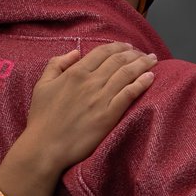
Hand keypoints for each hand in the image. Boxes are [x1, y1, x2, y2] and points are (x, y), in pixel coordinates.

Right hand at [0, 42, 155, 195]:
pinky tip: (151, 77)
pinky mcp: (109, 116)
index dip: (118, 47)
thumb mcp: (42, 85)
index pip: (102, 52)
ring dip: (143, 64)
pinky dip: (141, 83)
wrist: (45, 148)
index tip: (128, 47)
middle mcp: (90, 82)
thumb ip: (56, 64)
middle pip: (118, 60)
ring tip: (154, 60)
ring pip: (127, 74)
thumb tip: (74, 53)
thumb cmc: (42, 118)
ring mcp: (101, 99)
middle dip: (134, 54)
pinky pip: (129, 94)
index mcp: (75, 73)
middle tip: (145, 53)